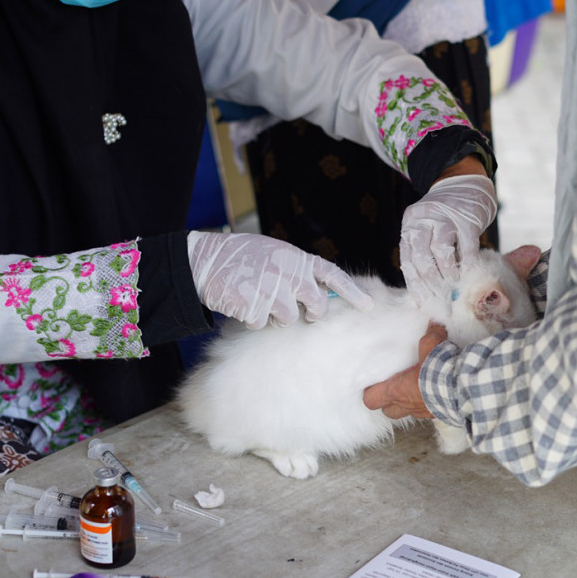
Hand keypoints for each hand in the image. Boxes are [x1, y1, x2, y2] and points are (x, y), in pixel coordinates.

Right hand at [187, 231, 372, 328]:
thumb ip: (298, 270)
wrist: (206, 260)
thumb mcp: (276, 254)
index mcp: (297, 258)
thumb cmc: (243, 257)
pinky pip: (261, 323)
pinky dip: (251, 319)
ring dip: (274, 316)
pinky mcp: (253, 305)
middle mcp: (290, 273)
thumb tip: (319, 294)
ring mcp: (272, 289)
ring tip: (258, 297)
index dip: (353, 292)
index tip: (369, 305)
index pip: (334, 276)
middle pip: (316, 306)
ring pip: (288, 319)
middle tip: (302, 312)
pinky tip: (241, 301)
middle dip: (311, 314)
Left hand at [363, 322, 447, 418]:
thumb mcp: (431, 345)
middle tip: (395, 385)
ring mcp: (422, 412)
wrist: (463, 390)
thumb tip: (433, 324)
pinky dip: (427, 403)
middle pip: (387, 410)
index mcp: (397, 390)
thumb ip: (429, 336)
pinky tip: (435, 391)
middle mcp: (407, 405)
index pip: (370, 399)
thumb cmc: (440, 370)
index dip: (371, 391)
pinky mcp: (437, 414)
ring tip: (415, 387)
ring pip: (406, 412)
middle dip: (388, 400)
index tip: (376, 381)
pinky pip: (426, 411)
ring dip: (407, 403)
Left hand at [399, 165, 496, 303]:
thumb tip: (421, 293)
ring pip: (441, 252)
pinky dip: (467, 263)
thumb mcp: (426, 227)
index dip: (414, 285)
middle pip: (422, 257)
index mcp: (410, 224)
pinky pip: (467, 247)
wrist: (465, 184)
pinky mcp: (467, 220)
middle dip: (430, 282)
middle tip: (440, 296)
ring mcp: (446, 218)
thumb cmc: (444, 215)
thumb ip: (421, 253)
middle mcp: (424, 219)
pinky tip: (467, 271)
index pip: (408, 259)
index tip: (422, 302)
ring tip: (453, 282)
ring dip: (448, 273)